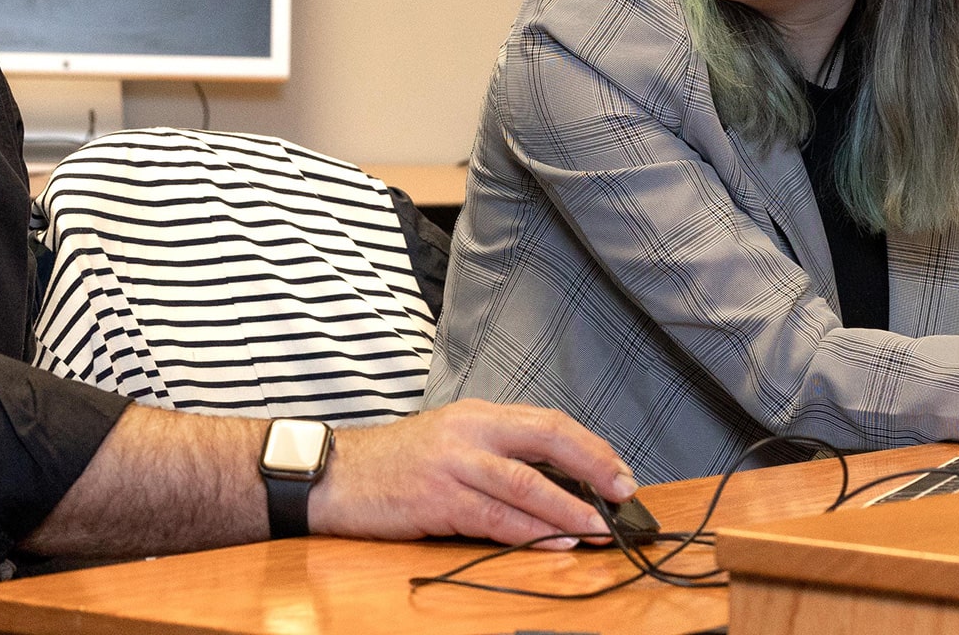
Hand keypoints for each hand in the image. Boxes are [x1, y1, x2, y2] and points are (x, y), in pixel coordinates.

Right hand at [307, 399, 634, 547]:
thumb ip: (496, 453)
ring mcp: (452, 465)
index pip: (547, 421)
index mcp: (476, 416)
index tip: (620, 471)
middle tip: (624, 492)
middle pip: (545, 441)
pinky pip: (495, 519)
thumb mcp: (449, 442)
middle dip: (592, 467)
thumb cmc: (394, 464)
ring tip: (600, 528)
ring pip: (526, 485)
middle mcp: (468, 433)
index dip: (589, 446)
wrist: (334, 475)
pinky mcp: (436, 500)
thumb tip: (557, 481)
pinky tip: (555, 543)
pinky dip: (530, 534)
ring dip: (569, 510)